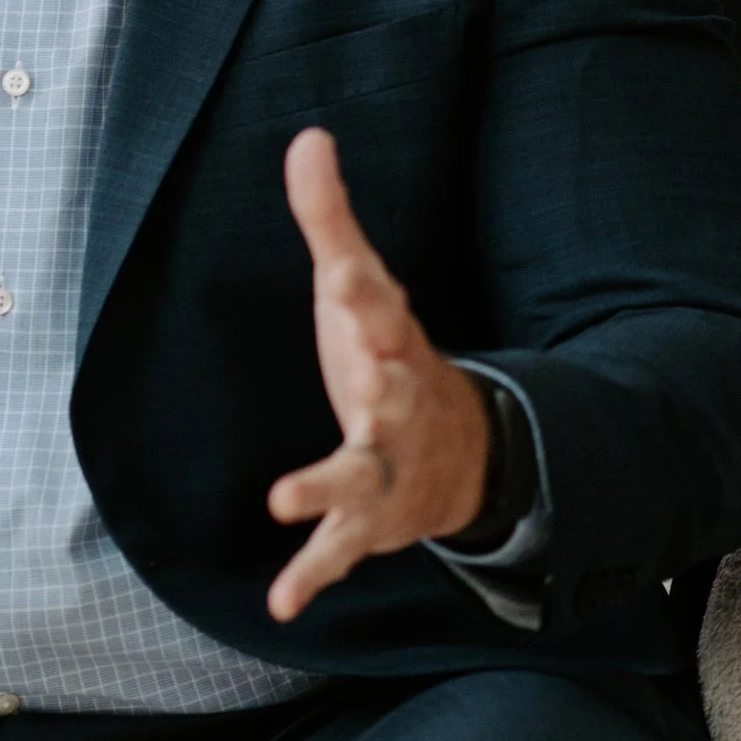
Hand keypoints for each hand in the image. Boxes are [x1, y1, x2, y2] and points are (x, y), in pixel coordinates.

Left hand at [266, 128, 490, 622]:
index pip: (376, 307)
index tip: (342, 270)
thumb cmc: (388, 355)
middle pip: (390, 389)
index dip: (360, 290)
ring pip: (361, 476)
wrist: (460, 451)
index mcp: (388, 341)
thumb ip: (330, 218)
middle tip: (368, 375)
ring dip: (325, 488)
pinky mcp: (369, 518)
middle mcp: (396, 402)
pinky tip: (280, 604)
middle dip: (381, 383)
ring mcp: (386, 464)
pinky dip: (311, 576)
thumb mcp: (362, 287)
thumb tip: (307, 136)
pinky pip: (340, 550)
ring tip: (283, 499)